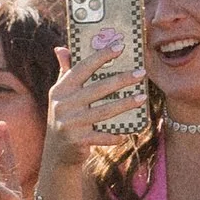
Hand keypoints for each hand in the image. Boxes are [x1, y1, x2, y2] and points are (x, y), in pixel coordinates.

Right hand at [42, 37, 140, 172]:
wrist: (57, 152)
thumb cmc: (65, 117)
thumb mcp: (60, 95)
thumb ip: (64, 72)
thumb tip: (60, 48)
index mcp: (60, 89)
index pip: (82, 68)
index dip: (101, 56)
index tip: (120, 46)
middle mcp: (63, 105)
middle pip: (98, 88)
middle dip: (122, 79)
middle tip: (142, 73)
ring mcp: (70, 123)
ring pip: (104, 111)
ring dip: (125, 104)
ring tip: (142, 97)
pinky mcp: (77, 141)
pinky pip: (102, 136)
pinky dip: (115, 136)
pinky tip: (128, 133)